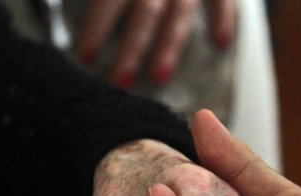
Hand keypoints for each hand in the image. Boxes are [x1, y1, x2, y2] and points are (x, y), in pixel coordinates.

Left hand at [77, 0, 235, 86]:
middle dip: (131, 48)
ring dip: (169, 45)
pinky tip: (220, 43)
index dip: (97, 26)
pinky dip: (223, 18)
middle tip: (119, 82)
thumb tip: (77, 2)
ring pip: (179, 11)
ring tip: (158, 77)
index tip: (86, 56)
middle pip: (145, 11)